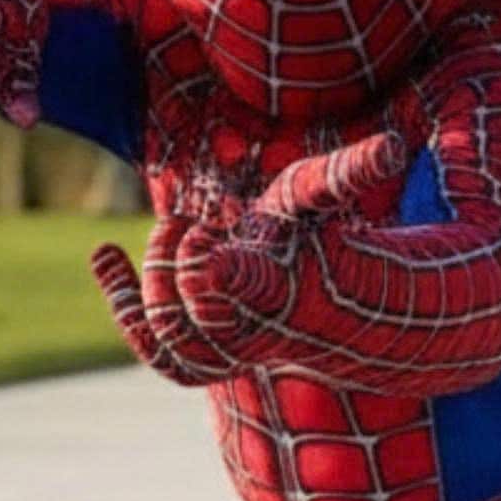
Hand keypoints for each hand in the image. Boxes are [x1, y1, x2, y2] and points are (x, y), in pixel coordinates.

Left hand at [89, 128, 409, 383]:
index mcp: (282, 290)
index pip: (241, 291)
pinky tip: (105, 254)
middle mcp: (251, 331)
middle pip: (191, 317)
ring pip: (169, 340)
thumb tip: (395, 148)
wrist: (319, 300)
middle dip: (176, 264)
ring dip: (151, 283)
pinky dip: (122, 302)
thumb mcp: (323, 197)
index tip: (205, 254)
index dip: (217, 275)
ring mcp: (222, 349)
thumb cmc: (316, 236)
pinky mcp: (197, 352)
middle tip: (194, 224)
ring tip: (172, 232)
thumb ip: (348, 174)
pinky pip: (152, 349)